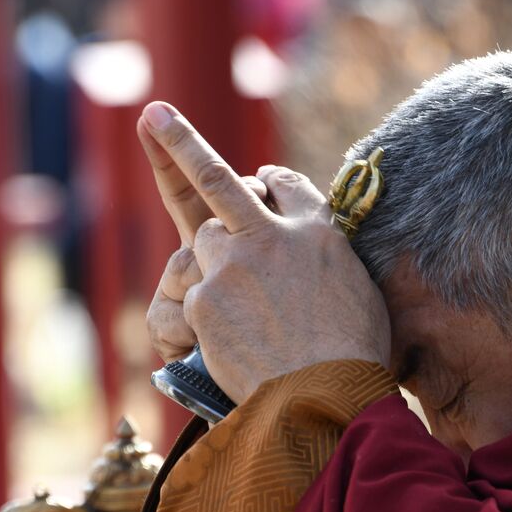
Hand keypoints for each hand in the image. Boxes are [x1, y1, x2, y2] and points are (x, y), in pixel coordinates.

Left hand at [138, 101, 389, 403]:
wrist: (325, 398)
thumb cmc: (352, 359)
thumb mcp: (360, 293)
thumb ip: (328, 261)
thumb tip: (320, 260)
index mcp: (319, 232)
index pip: (287, 186)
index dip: (269, 180)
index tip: (257, 174)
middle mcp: (274, 234)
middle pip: (220, 180)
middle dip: (180, 143)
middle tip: (152, 114)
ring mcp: (235, 261)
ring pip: (202, 241)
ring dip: (210, 263)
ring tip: (240, 308)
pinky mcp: (206, 296)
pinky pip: (192, 296)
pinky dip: (204, 317)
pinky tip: (230, 342)